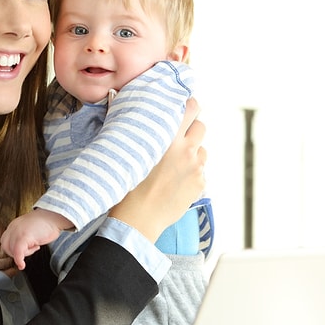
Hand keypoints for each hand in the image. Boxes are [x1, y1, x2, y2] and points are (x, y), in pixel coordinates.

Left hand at [1, 209, 70, 269]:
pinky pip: (17, 252)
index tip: (22, 250)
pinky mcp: (24, 236)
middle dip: (16, 253)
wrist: (54, 216)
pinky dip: (19, 260)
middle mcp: (13, 228)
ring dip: (24, 253)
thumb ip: (22, 236)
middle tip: (29, 249)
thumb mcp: (29, 229)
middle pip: (6, 247)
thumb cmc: (45, 223)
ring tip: (35, 247)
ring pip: (12, 250)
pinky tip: (22, 265)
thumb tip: (21, 249)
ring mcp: (18, 232)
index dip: (13, 249)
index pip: (5, 241)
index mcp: (14, 226)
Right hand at [109, 98, 206, 242]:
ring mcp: (196, 168)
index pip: (191, 108)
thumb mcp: (131, 153)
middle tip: (178, 138)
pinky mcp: (200, 184)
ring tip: (174, 165)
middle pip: (201, 127)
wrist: (139, 219)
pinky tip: (175, 181)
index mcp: (169, 138)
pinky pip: (200, 171)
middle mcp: (187, 151)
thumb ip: (139, 131)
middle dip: (192, 130)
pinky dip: (191, 173)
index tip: (185, 107)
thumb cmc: (129, 187)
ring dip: (192, 153)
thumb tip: (122, 108)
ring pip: (202, 150)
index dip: (189, 105)